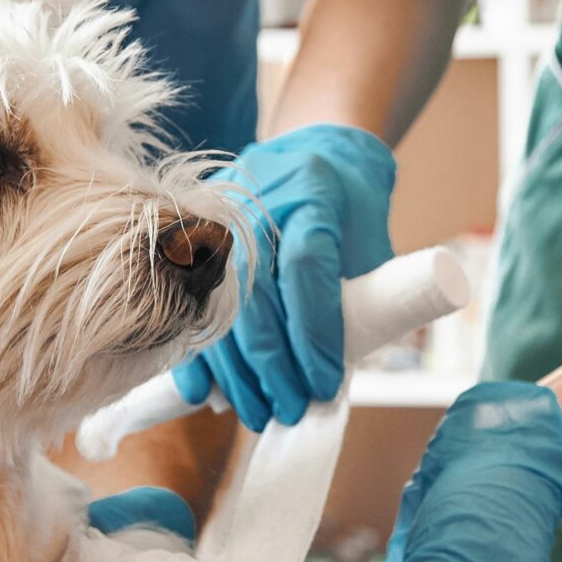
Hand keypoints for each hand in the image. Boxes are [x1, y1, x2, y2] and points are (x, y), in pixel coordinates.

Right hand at [173, 123, 395, 430]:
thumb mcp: (370, 240)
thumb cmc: (352, 204)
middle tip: (289, 410)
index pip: (306, 270)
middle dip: (272, 365)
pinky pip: (191, 303)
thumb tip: (337, 375)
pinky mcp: (193, 235)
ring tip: (258, 412)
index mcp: (311, 194)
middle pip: (255, 295)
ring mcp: (217, 218)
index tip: (323, 383)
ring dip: (236, 371)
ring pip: (219, 305)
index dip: (314, 333)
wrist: (315, 148)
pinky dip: (198, 353)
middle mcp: (257, 203)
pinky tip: (205, 393)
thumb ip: (361, 298)